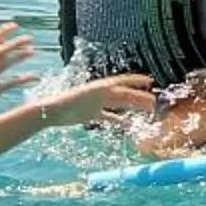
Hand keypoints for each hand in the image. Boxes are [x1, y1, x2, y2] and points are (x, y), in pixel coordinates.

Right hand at [0, 24, 37, 120]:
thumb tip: (2, 52)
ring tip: (33, 51)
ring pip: (5, 63)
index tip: (14, 25)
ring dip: (20, 55)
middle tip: (30, 37)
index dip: (2, 32)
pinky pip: (10, 83)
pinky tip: (35, 77)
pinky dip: (23, 79)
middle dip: (15, 42)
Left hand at [37, 72, 154, 128]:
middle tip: (154, 103)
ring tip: (146, 111)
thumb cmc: (66, 102)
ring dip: (132, 107)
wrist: (52, 112)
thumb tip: (109, 88)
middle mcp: (102, 94)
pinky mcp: (92, 114)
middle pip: (125, 95)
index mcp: (102, 87)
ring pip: (120, 105)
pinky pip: (109, 117)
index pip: (124, 82)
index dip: (137, 80)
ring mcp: (98, 104)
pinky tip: (127, 125)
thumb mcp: (84, 96)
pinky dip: (119, 120)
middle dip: (139, 98)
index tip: (150, 81)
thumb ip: (97, 93)